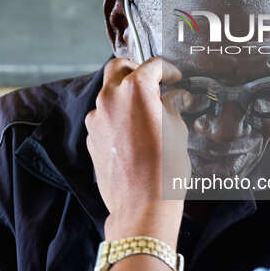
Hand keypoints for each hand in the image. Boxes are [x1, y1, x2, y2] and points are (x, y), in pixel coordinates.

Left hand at [85, 57, 190, 246]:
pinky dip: (116, 116)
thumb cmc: (165, 168)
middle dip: (136, 70)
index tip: (175, 79)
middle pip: (119, 67)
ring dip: (124, 95)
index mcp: (137, 89)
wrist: (141, 205)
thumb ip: (173, 107)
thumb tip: (176, 97)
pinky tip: (132, 133)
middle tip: (154, 84)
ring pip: (108, 93)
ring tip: (144, 112)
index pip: (152, 65)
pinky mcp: (91, 137)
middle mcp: (111, 97)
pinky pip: (103, 117)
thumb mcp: (177, 131)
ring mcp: (97, 118)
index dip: (168, 70)